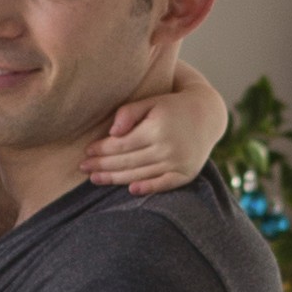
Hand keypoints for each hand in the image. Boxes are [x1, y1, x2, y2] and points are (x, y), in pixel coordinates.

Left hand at [82, 51, 226, 193]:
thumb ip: (129, 112)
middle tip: (84, 168)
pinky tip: (131, 190)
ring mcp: (178, 163)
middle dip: (103, 166)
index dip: (102, 149)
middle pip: (128, 161)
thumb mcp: (151, 101)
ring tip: (96, 179)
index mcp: (157, 129)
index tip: (87, 151)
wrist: (207, 115)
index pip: (122, 144)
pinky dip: (147, 188)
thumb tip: (112, 132)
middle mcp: (168, 148)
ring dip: (116, 179)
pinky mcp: (186, 174)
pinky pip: (163, 185)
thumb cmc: (172, 106)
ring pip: (140, 174)